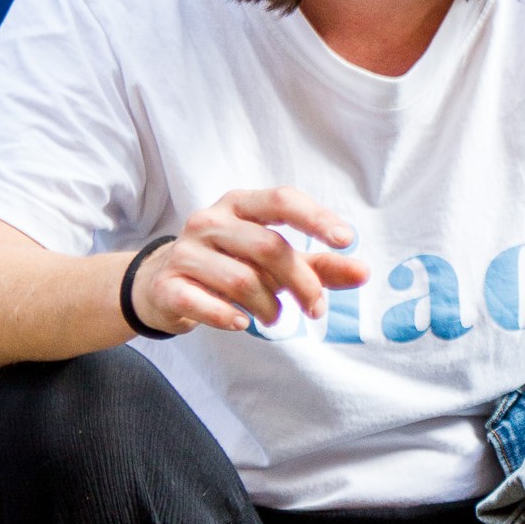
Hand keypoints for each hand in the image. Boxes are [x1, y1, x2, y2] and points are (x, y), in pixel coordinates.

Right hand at [127, 188, 369, 334]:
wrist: (160, 286)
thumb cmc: (229, 266)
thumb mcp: (273, 262)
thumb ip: (318, 265)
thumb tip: (364, 272)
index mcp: (239, 205)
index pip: (282, 200)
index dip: (316, 218)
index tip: (348, 240)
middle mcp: (209, 221)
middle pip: (269, 247)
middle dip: (302, 283)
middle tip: (317, 310)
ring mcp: (185, 252)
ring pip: (242, 280)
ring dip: (269, 306)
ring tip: (275, 318)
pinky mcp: (167, 286)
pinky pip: (203, 303)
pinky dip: (228, 317)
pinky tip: (241, 323)